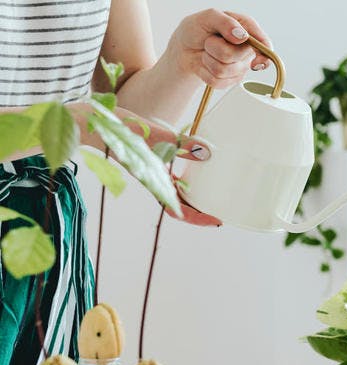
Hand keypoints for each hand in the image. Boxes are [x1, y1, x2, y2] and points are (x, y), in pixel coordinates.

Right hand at [71, 103, 220, 226]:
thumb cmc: (112, 127)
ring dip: (192, 197)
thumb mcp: (150, 133)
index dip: (197, 218)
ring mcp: (149, 170)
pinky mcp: (147, 159)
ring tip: (213, 195)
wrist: (85, 120)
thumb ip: (178, 143)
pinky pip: (169, 176)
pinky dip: (184, 178)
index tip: (216, 221)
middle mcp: (151, 178)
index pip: (176, 209)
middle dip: (199, 211)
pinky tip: (196, 170)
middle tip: (221, 211)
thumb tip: (207, 152)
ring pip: (173, 192)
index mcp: (151, 179)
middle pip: (178, 205)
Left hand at [166, 9, 272, 88]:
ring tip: (206, 52)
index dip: (262, 55)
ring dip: (208, 60)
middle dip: (216, 49)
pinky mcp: (230, 80)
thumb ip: (225, 22)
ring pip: (225, 70)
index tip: (251, 59)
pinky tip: (206, 64)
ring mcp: (239, 66)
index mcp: (246, 29)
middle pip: (237, 56)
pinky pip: (219, 82)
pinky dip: (205, 73)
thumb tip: (241, 35)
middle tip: (210, 41)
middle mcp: (246, 49)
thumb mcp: (207, 17)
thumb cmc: (197, 30)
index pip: (264, 45)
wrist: (184, 49)